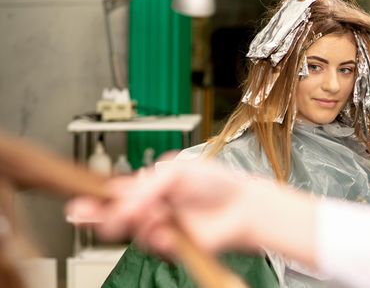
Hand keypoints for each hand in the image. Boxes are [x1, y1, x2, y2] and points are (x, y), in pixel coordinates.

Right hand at [66, 160, 272, 255]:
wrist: (241, 208)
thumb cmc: (215, 183)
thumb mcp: (176, 172)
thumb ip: (146, 187)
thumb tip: (122, 201)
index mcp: (150, 184)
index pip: (116, 193)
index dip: (97, 199)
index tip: (80, 204)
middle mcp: (152, 206)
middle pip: (117, 216)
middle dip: (107, 217)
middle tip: (106, 218)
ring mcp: (161, 227)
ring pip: (133, 232)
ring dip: (141, 225)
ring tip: (159, 215)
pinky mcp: (172, 245)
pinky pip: (152, 246)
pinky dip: (157, 239)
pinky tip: (168, 231)